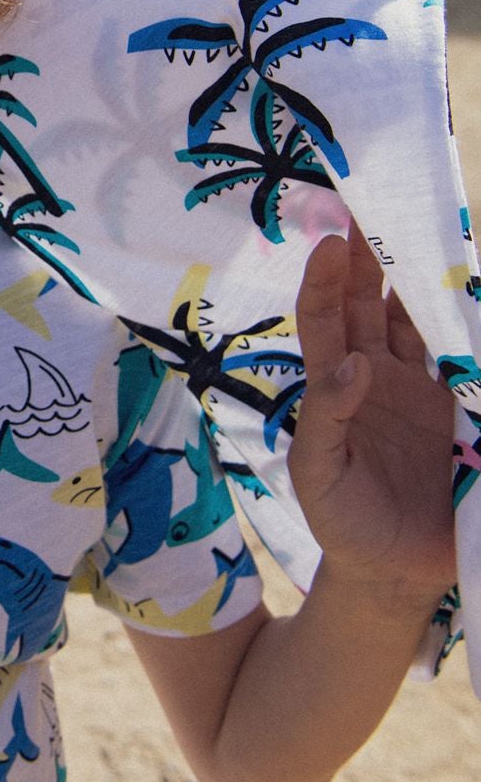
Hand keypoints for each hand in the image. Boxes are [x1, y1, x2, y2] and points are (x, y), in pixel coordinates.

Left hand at [288, 226, 456, 612]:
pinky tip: (469, 294)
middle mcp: (379, 377)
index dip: (326, 282)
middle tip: (375, 207)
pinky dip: (466, 327)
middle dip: (373, 258)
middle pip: (373, 305)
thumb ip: (326, 419)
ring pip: (420, 323)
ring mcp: (423, 390)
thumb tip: (352, 365)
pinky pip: (465, 359)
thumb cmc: (343, 524)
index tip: (332, 243)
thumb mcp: (317, 475)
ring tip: (427, 234)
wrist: (398, 575)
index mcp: (336, 386)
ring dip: (421, 282)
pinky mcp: (462, 410)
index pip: (326, 321)